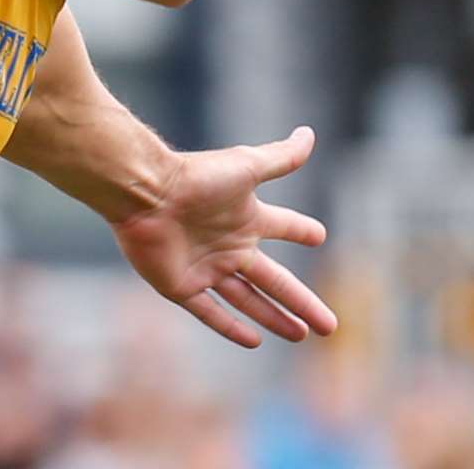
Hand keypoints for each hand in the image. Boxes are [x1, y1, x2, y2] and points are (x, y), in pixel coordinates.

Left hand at [110, 126, 336, 347]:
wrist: (144, 192)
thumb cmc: (195, 177)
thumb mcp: (246, 166)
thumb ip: (281, 157)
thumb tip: (309, 133)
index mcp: (246, 217)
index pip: (283, 226)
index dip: (302, 230)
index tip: (319, 236)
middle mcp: (228, 244)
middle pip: (274, 280)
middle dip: (302, 301)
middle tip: (330, 325)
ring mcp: (205, 267)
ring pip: (247, 299)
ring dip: (274, 317)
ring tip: (302, 335)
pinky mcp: (181, 285)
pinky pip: (210, 311)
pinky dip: (230, 327)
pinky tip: (254, 340)